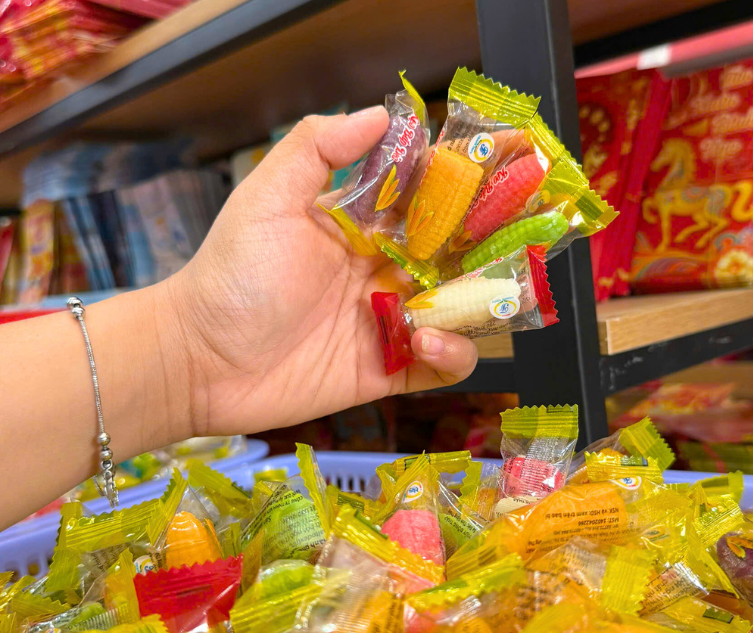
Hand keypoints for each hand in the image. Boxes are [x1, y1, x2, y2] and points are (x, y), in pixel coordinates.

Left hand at [169, 108, 477, 436]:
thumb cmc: (231, 276)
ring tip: (465, 299)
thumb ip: (316, 148)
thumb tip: (380, 114)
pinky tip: (426, 340)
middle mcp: (382, 271)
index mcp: (361, 227)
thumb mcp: (267, 198)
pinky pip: (441, 364)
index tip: (505, 168)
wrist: (200, 360)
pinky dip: (452, 353)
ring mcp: (387, 322)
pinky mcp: (387, 369)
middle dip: (490, 246)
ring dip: (478, 303)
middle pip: (454, 255)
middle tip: (523, 239)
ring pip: (459, 309)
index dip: (466, 185)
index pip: (426, 199)